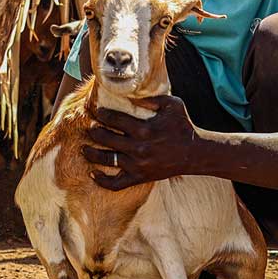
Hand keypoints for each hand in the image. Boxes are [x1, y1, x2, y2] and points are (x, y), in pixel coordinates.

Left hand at [82, 95, 199, 189]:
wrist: (194, 153)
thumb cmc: (183, 126)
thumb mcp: (172, 104)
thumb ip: (152, 98)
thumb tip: (130, 95)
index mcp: (144, 128)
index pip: (114, 119)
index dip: (101, 113)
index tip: (95, 110)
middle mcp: (138, 147)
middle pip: (106, 138)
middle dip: (93, 131)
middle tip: (89, 127)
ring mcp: (137, 164)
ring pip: (107, 160)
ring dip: (91, 153)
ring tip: (83, 148)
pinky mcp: (139, 177)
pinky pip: (116, 183)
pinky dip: (102, 180)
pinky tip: (92, 173)